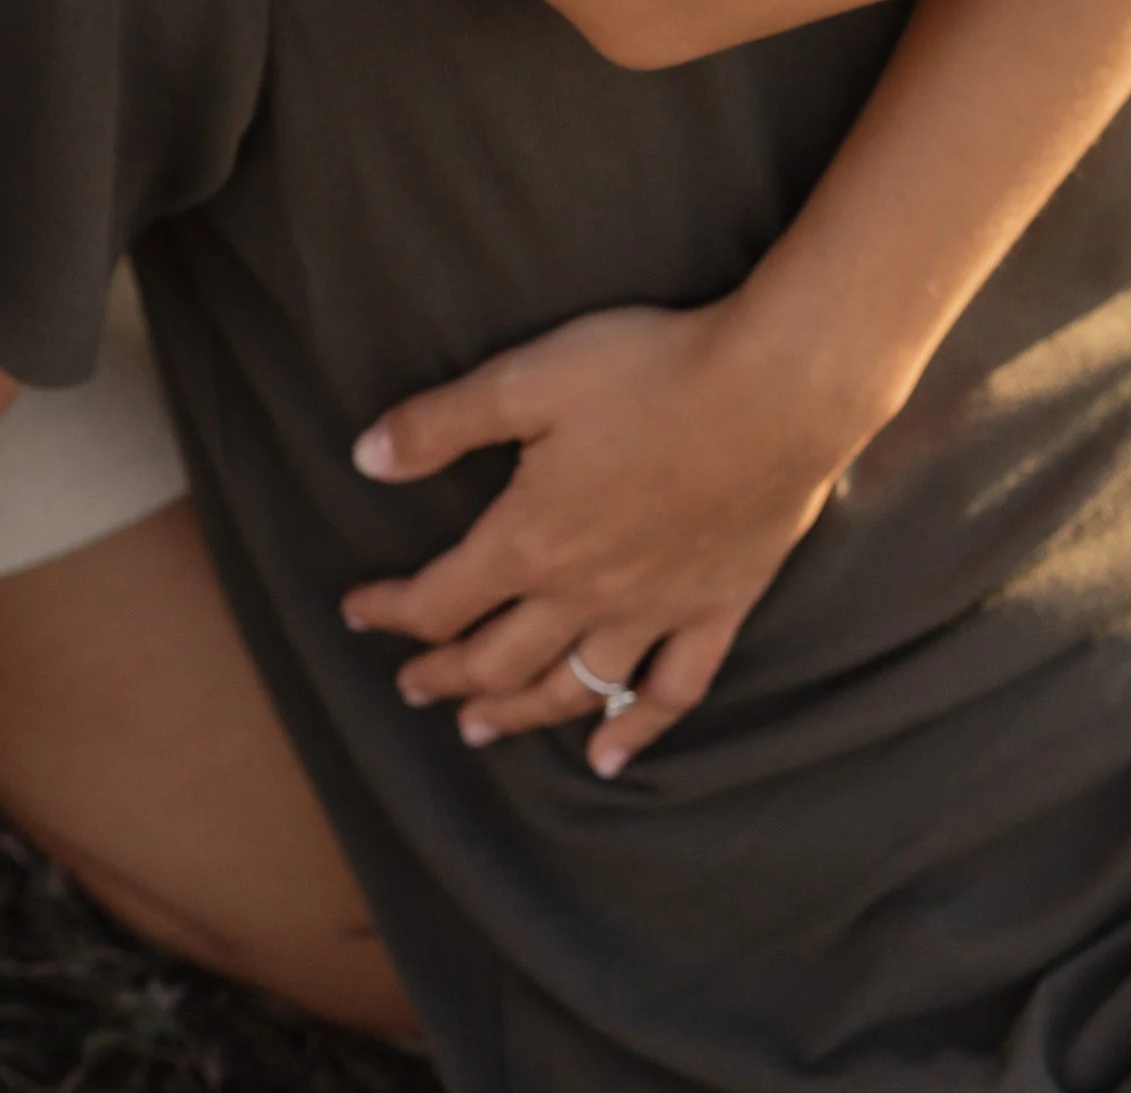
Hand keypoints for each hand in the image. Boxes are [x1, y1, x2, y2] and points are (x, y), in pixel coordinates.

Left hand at [340, 301, 847, 774]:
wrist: (774, 391)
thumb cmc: (647, 371)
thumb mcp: (526, 378)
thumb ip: (440, 424)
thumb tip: (363, 459)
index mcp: (529, 540)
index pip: (439, 600)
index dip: (389, 611)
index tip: (355, 612)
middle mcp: (584, 595)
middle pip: (496, 659)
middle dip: (443, 677)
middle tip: (411, 690)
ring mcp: (655, 611)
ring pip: (571, 688)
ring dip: (518, 714)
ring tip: (480, 729)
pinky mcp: (717, 609)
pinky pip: (671, 692)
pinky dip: (634, 732)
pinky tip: (608, 759)